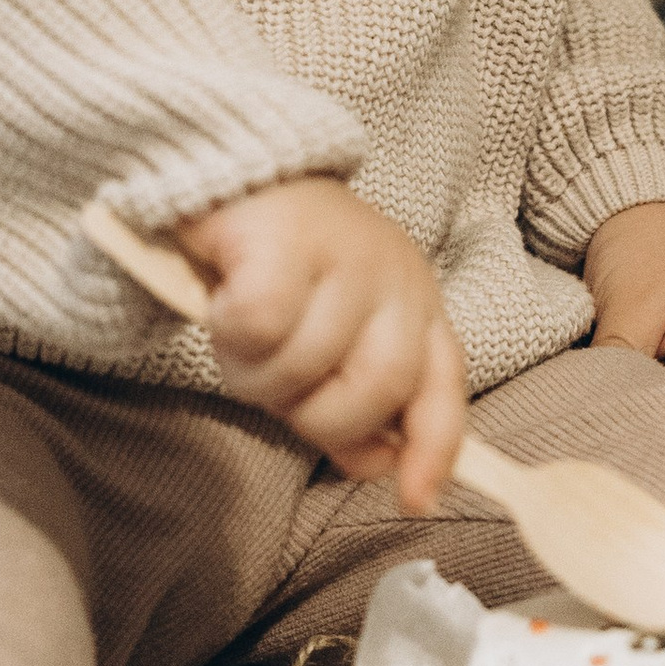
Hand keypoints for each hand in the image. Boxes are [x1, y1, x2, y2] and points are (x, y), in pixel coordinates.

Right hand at [172, 177, 467, 516]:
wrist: (224, 166)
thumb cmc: (275, 266)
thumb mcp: (328, 338)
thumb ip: (355, 400)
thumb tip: (378, 468)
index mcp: (415, 300)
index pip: (442, 386)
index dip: (434, 449)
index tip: (415, 500)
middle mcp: (394, 272)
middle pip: (376, 388)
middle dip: (316, 415)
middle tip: (274, 388)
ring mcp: (345, 249)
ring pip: (307, 363)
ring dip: (257, 374)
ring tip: (238, 339)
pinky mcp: (286, 234)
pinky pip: (262, 325)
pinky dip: (232, 331)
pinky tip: (222, 303)